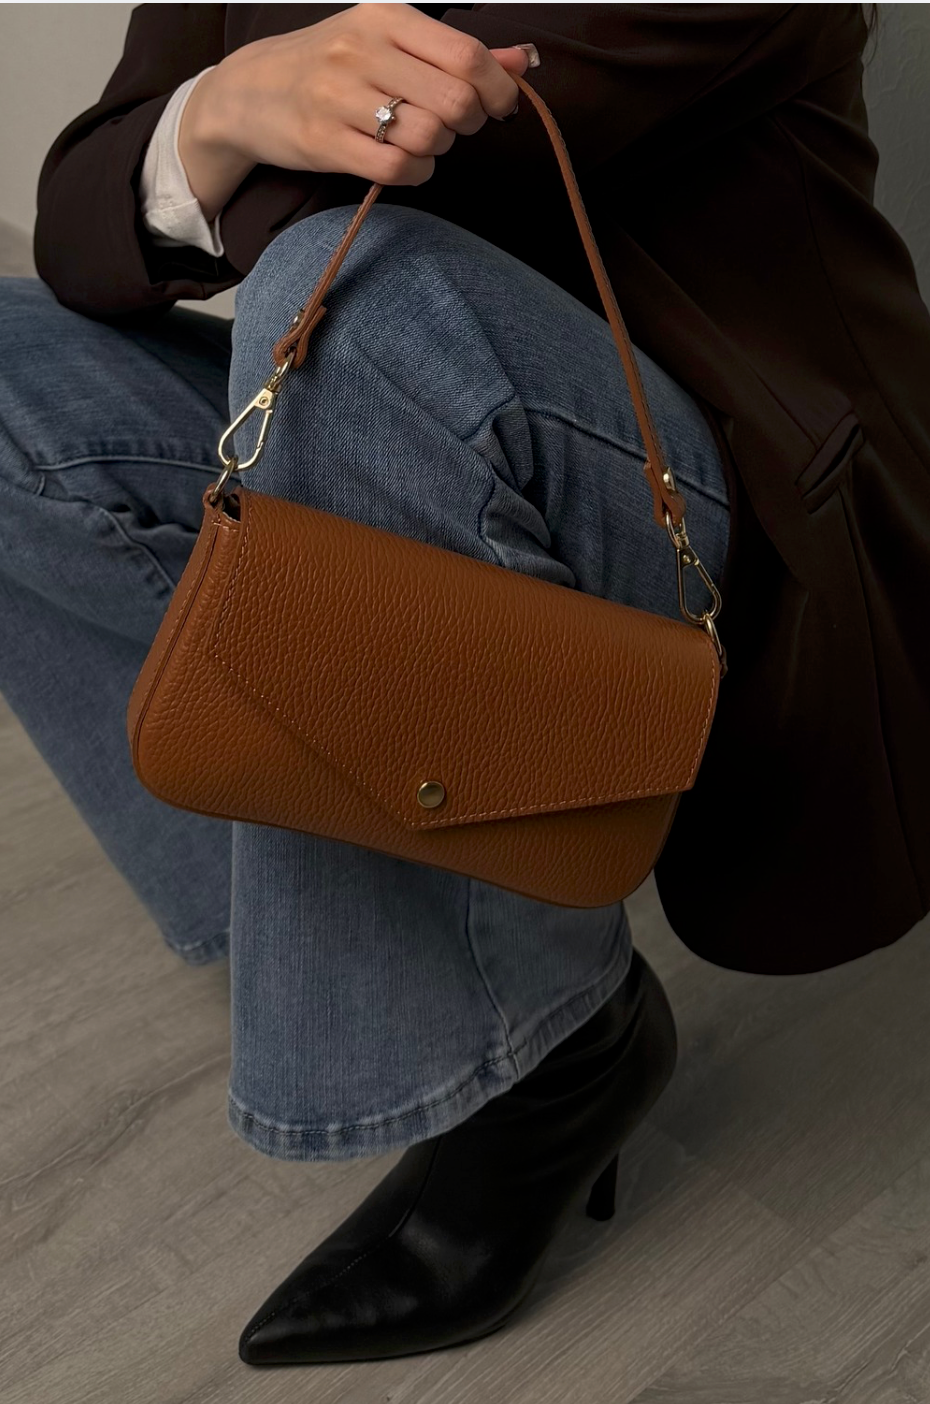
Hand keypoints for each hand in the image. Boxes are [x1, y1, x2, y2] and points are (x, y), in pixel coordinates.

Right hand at [179, 4, 537, 219]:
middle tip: (454, 125)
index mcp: (386, 18)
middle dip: (469, 122)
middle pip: (456, 101)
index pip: (467, 56)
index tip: (498, 105)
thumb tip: (525, 62)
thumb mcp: (392, 43)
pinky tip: (406, 161)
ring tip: (422, 140)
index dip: (498, 89)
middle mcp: (362, 52)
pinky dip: (416, 172)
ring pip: (429, 137)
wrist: (252, 91)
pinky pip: (398, 169)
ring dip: (440, 149)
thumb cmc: (333, 66)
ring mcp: (340, 98)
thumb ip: (458, 53)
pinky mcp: (325, 143)